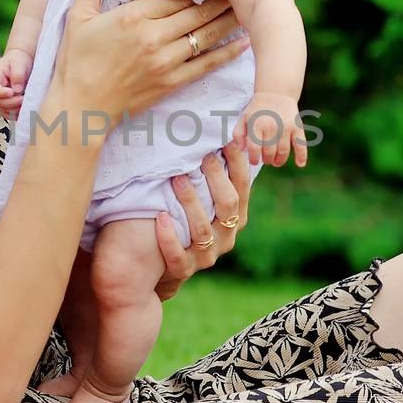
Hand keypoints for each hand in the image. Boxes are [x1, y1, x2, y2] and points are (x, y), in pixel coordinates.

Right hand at [0, 48, 32, 120]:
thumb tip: (17, 90)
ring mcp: (2, 98)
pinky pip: (10, 114)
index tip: (11, 92)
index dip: (0, 92)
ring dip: (15, 109)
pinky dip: (18, 114)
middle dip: (11, 102)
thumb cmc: (19, 60)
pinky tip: (25, 108)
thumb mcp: (18, 63)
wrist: (23, 62)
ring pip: (4, 110)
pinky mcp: (9, 104)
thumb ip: (17, 75)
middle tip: (22, 98)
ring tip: (25, 102)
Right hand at [51, 0, 249, 123]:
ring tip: (245, 6)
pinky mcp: (172, 83)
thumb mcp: (77, 17)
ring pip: (206, 34)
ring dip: (227, 19)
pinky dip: (228, 52)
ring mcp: (165, 62)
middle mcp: (153, 38)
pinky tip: (244, 42)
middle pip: (195, 11)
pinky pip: (207, 64)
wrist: (79, 108)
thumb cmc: (75, 62)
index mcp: (132, 17)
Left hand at [152, 140, 252, 301]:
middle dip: (216, 178)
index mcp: (236, 216)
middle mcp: (227, 236)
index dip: (238, 162)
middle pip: (228, 204)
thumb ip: (212, 177)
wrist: (167, 264)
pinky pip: (177, 256)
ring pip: (202, 229)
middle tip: (201, 155)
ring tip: (177, 178)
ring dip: (190, 202)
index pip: (243, 185)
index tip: (228, 137)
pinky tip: (160, 218)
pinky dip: (169, 237)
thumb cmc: (187, 220)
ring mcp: (207, 255)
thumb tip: (216, 133)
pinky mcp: (185, 269)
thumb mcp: (205, 200)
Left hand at [231, 92, 307, 167]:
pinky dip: (301, 156)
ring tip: (276, 162)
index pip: (254, 148)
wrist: (276, 93)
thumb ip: (238, 134)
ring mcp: (285, 127)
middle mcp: (271, 126)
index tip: (254, 161)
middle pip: (269, 152)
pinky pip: (300, 144)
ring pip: (283, 151)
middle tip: (266, 160)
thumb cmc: (257, 109)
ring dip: (279, 161)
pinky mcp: (297, 127)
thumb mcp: (243, 118)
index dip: (253, 158)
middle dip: (266, 160)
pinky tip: (300, 164)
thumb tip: (241, 149)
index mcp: (256, 124)